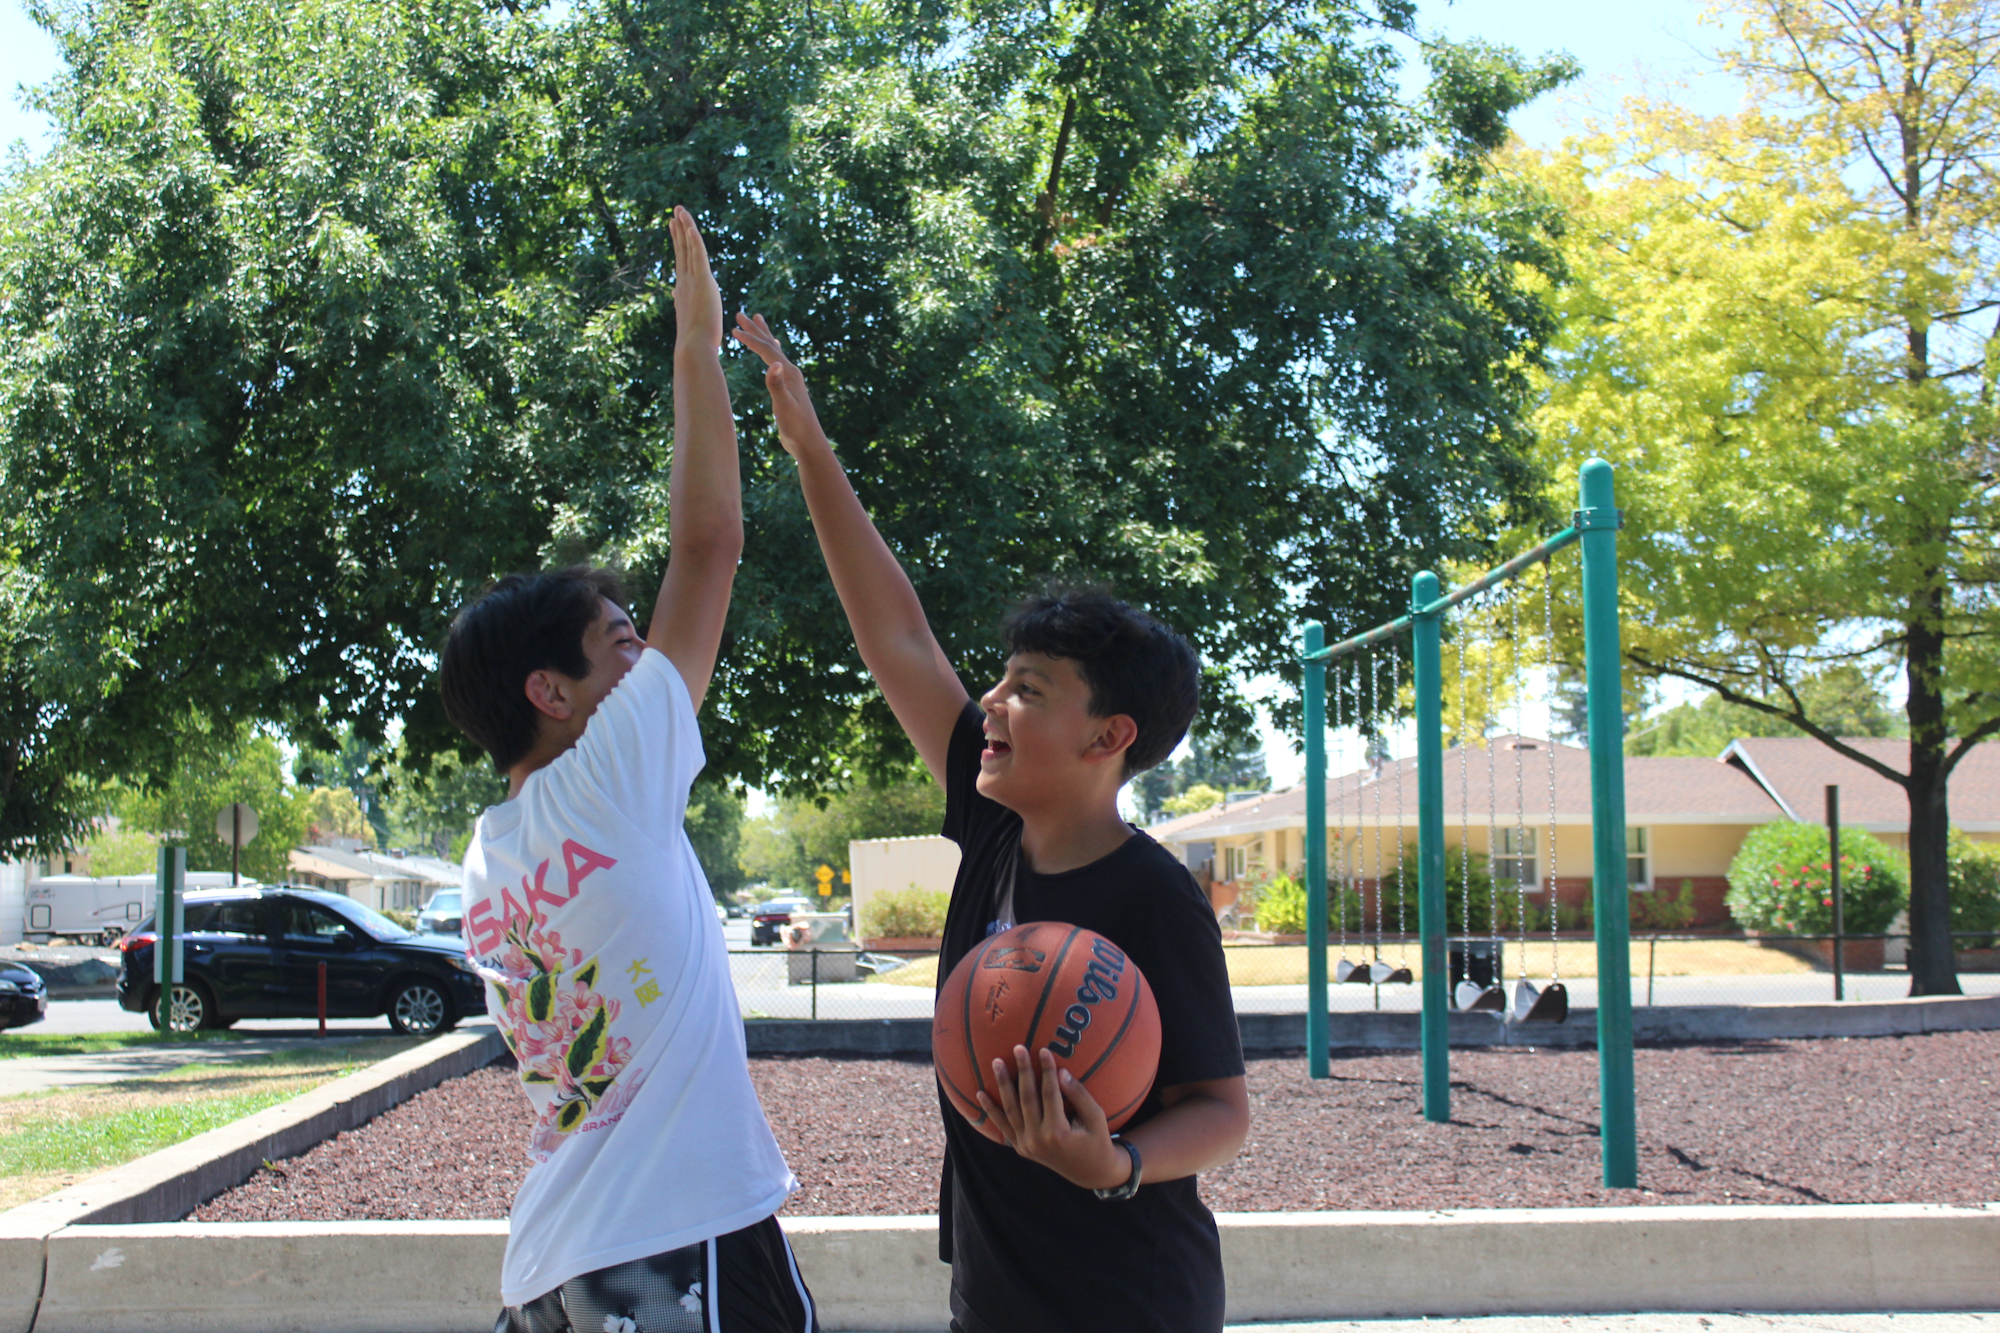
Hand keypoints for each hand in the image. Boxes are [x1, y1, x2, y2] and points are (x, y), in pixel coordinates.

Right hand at [670, 206, 722, 351]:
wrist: (694, 346)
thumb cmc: (696, 340)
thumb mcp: (690, 317)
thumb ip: (683, 303)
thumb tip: (674, 295)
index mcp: (684, 290)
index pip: (682, 261)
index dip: (679, 242)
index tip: (675, 228)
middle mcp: (684, 282)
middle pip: (682, 249)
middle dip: (679, 229)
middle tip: (676, 212)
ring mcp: (692, 281)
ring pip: (688, 248)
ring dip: (684, 227)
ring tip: (680, 210)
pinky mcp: (703, 282)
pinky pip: (698, 255)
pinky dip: (694, 240)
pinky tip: (689, 226)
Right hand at [730, 312, 828, 458]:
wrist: (808, 442)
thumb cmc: (796, 426)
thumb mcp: (784, 406)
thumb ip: (777, 385)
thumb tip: (774, 363)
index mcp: (789, 373)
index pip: (766, 350)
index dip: (750, 339)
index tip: (733, 330)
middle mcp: (790, 372)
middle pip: (770, 344)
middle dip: (756, 329)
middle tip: (741, 314)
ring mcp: (790, 379)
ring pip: (774, 351)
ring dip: (764, 336)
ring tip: (757, 321)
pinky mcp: (788, 388)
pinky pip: (777, 363)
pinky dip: (772, 353)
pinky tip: (773, 354)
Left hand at [974, 1046, 1127, 1190]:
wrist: (1090, 1173)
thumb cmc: (1098, 1141)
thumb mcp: (1096, 1118)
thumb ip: (1079, 1095)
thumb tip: (1061, 1073)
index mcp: (1058, 1133)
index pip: (1050, 1094)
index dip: (1047, 1071)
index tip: (1043, 1050)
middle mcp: (1037, 1140)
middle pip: (1027, 1099)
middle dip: (1022, 1071)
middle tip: (1018, 1048)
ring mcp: (1026, 1146)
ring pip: (1011, 1110)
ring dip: (1002, 1085)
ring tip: (996, 1062)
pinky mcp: (1020, 1148)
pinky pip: (1003, 1126)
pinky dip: (991, 1110)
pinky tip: (980, 1093)